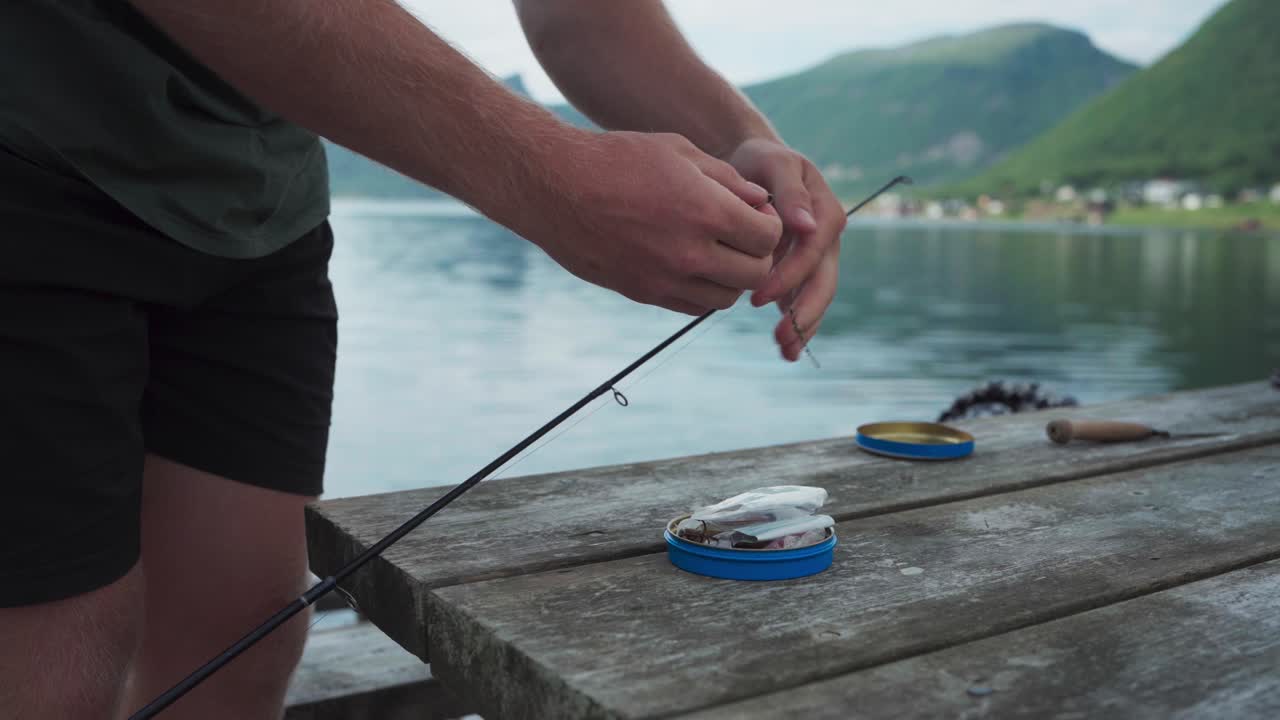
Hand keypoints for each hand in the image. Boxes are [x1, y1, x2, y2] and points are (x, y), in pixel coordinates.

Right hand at [529, 131, 783, 314]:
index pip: (768, 238)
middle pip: (754, 275)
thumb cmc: (618, 159)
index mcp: (705, 211)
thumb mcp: (678, 151)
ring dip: (731, 279)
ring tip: (718, 253)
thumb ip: (727, 179)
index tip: (756, 214)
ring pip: (726, 298)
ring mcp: (665, 279)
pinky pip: (694, 307)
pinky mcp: (644, 293)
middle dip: (757, 256)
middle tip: (742, 237)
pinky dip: (704, 292)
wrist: (556, 187)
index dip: (770, 225)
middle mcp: (689, 253)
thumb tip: (760, 202)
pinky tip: (693, 267)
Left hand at [725, 138, 845, 361]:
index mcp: (825, 212)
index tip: (757, 296)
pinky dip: (798, 326)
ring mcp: (817, 258)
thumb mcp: (774, 164)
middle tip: (780, 337)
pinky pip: (804, 301)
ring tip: (786, 351)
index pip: (813, 250)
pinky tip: (787, 351)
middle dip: (804, 312)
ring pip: (818, 297)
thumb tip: (806, 225)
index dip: (789, 275)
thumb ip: (790, 192)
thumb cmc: (761, 163)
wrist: (753, 167)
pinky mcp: (802, 272)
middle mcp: (827, 239)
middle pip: (824, 281)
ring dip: (804, 326)